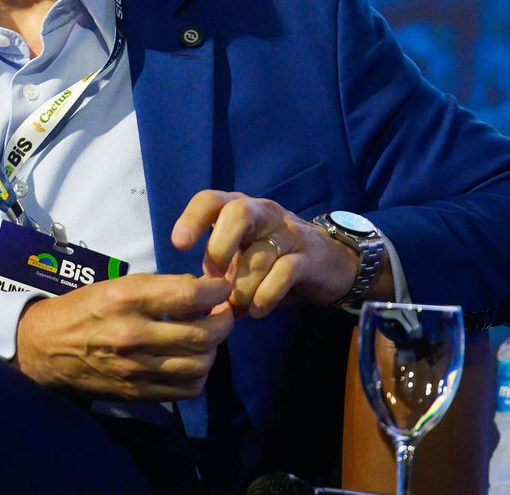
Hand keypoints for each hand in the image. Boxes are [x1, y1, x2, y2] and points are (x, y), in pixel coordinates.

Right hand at [13, 274, 233, 399]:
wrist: (45, 348)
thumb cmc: (83, 308)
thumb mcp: (116, 284)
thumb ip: (158, 288)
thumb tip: (202, 290)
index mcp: (127, 298)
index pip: (189, 295)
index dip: (216, 291)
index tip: (222, 289)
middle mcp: (133, 334)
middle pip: (201, 334)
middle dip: (223, 322)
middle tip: (223, 313)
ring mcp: (135, 368)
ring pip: (199, 365)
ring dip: (213, 350)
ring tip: (207, 338)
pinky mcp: (136, 393)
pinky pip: (186, 389)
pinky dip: (199, 375)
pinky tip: (192, 361)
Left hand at [170, 190, 357, 317]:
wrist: (330, 265)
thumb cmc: (273, 261)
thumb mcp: (240, 260)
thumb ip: (215, 273)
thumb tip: (186, 301)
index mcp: (240, 209)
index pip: (212, 200)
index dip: (193, 218)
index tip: (179, 244)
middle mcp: (265, 213)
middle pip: (238, 211)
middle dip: (220, 246)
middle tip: (216, 278)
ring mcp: (289, 233)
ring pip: (260, 253)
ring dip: (242, 288)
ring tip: (238, 307)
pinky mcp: (309, 258)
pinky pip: (284, 273)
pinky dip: (265, 295)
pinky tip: (258, 309)